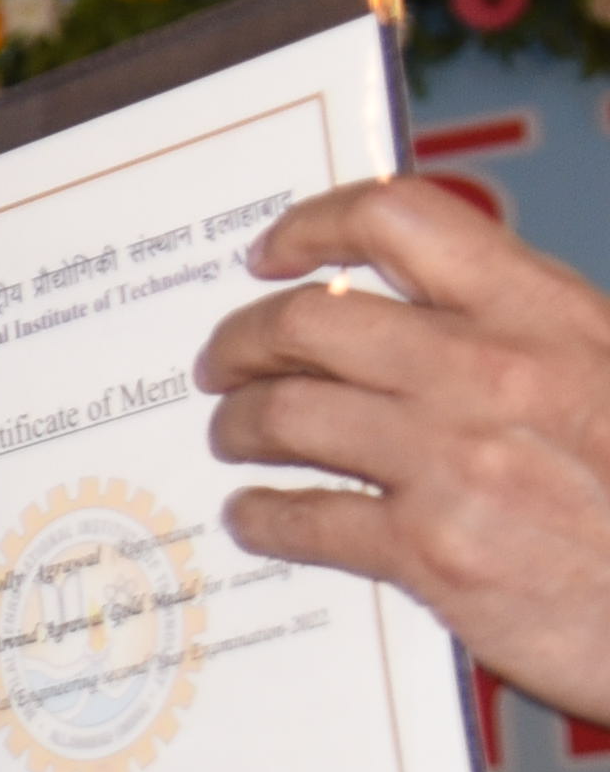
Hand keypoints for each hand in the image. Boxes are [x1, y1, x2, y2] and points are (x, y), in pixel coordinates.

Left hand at [198, 177, 609, 727]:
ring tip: (236, 434)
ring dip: (241, 423)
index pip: (400, 219)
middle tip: (224, 362)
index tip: (270, 253)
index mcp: (545, 314)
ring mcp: (456, 461)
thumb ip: (522, 335)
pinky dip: (263, 515)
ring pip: (287, 413)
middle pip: (310, 320)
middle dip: (244, 339)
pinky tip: (257, 517)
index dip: (314, 226)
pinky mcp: (433, 552)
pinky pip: (304, 518)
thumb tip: (417, 311)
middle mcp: (491, 372)